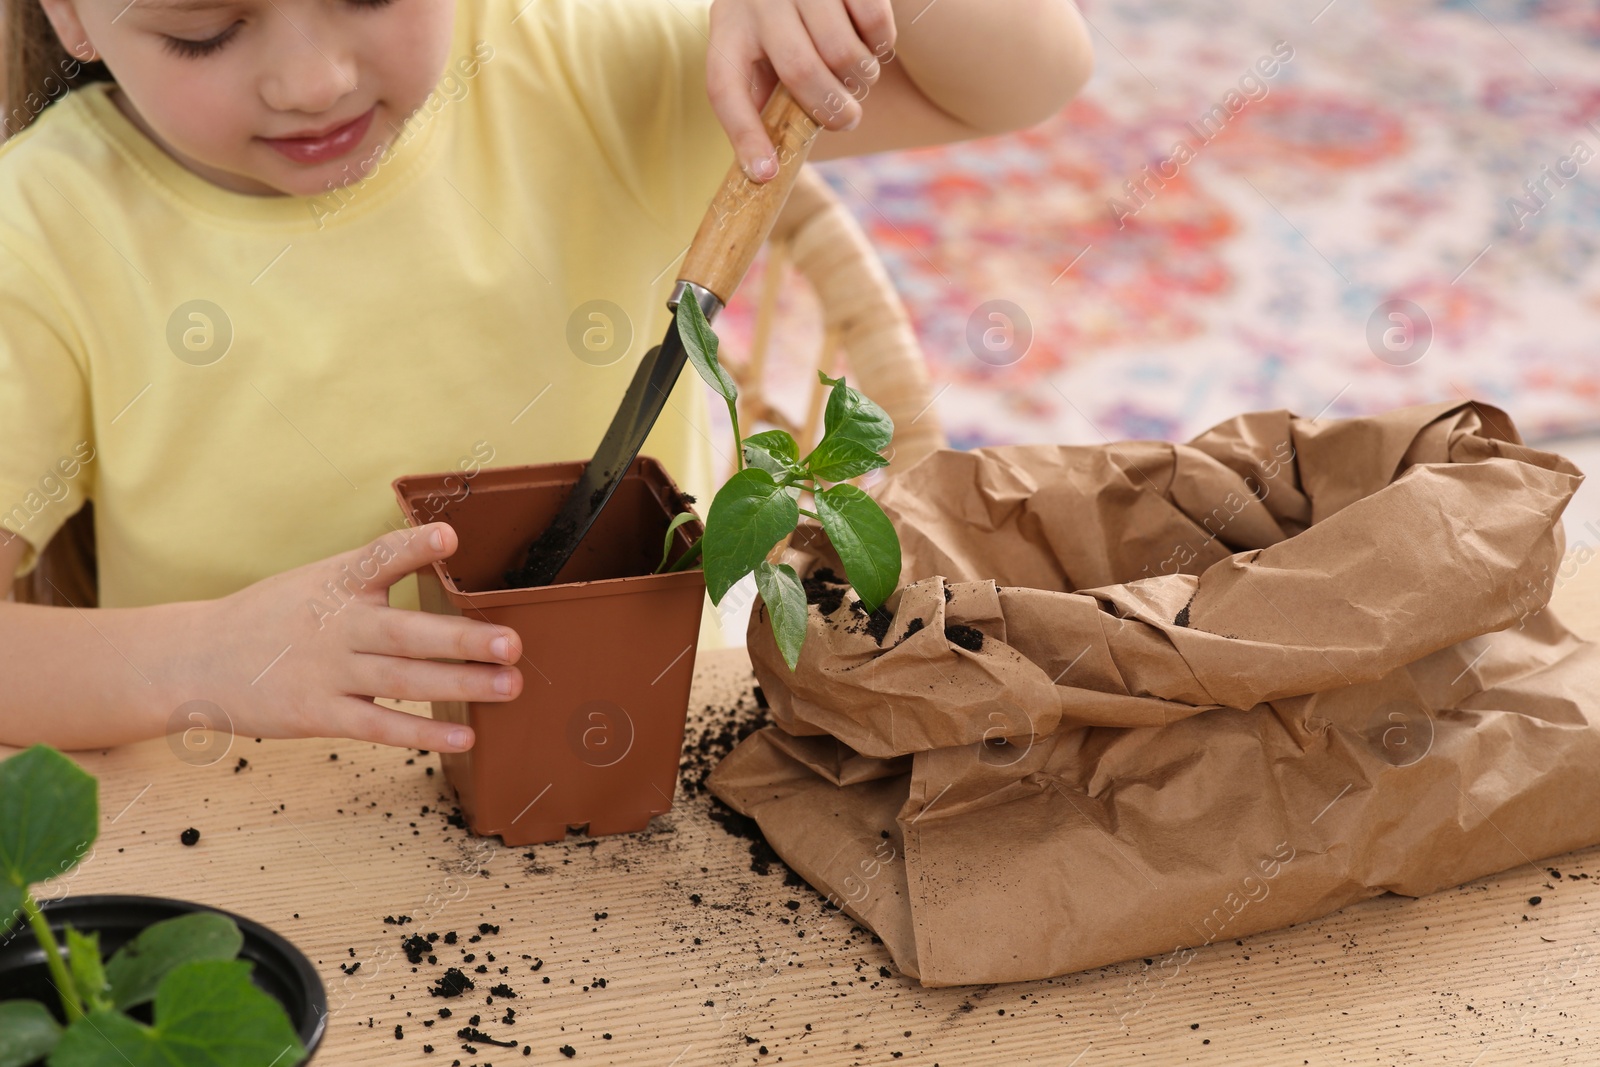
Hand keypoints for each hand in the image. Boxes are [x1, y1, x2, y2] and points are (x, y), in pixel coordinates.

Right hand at [183, 522, 520, 752]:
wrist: (196, 659)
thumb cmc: (272, 616)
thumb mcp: (315, 578)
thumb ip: (373, 569)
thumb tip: (446, 544)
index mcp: (337, 583)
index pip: (378, 558)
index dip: (414, 545)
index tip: (449, 536)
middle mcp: (337, 626)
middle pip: (406, 632)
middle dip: (462, 639)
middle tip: (512, 642)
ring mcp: (328, 673)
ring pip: (403, 681)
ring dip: (460, 685)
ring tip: (510, 685)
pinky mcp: (319, 714)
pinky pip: (380, 726)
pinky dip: (422, 733)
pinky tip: (464, 737)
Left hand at [707, 0, 895, 179]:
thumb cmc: (782, 20)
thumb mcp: (757, 48)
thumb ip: (764, 96)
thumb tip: (770, 165)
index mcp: (728, 27)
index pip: (725, 88)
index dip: (744, 136)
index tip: (766, 173)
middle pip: (800, 70)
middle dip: (830, 109)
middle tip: (846, 120)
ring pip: (841, 51)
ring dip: (860, 78)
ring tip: (859, 78)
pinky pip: (874, 22)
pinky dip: (881, 46)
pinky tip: (872, 45)